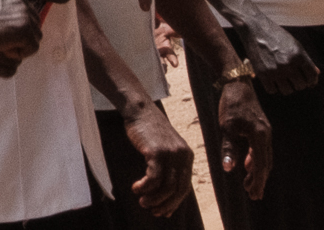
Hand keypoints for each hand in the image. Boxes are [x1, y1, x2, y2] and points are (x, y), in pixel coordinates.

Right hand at [0, 0, 41, 75]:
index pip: (24, 10)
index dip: (13, 25)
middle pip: (33, 23)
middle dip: (20, 36)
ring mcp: (23, 12)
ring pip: (34, 36)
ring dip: (19, 45)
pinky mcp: (23, 29)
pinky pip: (31, 48)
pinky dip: (18, 54)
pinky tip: (0, 48)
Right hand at [119, 97, 195, 216]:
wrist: (140, 110)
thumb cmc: (150, 131)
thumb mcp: (166, 149)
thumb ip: (169, 167)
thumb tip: (166, 194)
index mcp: (187, 156)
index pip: (185, 187)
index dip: (174, 203)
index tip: (163, 212)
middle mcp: (182, 155)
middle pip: (177, 190)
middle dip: (165, 205)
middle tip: (152, 211)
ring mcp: (170, 153)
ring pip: (166, 187)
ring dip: (153, 199)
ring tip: (142, 202)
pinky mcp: (157, 151)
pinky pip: (153, 178)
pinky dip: (145, 187)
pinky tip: (136, 188)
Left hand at [211, 69, 277, 198]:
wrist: (237, 82)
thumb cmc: (230, 104)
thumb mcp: (226, 126)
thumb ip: (229, 148)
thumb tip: (229, 169)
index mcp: (260, 135)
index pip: (261, 165)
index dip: (258, 181)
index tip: (254, 194)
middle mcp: (266, 134)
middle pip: (265, 163)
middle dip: (260, 180)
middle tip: (253, 195)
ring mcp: (265, 130)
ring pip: (264, 156)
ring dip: (258, 171)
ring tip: (250, 184)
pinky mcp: (261, 127)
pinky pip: (262, 148)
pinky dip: (256, 159)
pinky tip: (247, 165)